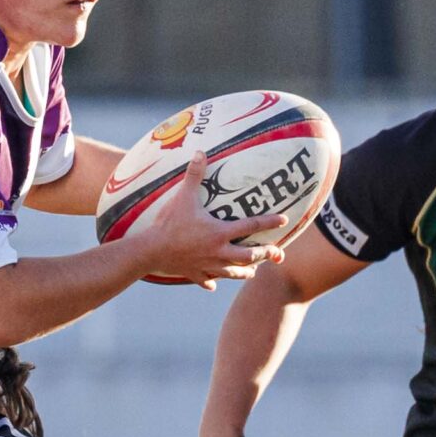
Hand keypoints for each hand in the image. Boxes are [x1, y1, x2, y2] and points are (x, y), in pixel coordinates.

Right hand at [130, 151, 284, 288]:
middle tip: (275, 252)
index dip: (270, 222)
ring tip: (253, 271)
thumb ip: (194, 175)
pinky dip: (212, 282)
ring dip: (245, 272)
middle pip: (249, 256)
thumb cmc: (168, 223)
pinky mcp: (194, 274)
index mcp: (219, 232)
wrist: (150, 251)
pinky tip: (213, 284)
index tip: (284, 220)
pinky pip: (207, 281)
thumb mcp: (183, 196)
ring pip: (233, 273)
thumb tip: (201, 152)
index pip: (251, 226)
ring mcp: (207, 266)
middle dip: (265, 254)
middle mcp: (218, 251)